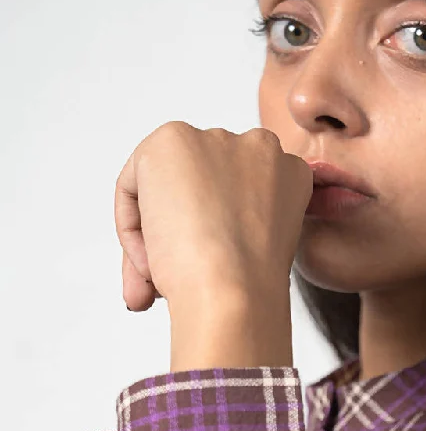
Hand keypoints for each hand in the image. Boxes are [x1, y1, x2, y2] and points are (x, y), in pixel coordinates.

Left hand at [116, 121, 312, 313]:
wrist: (233, 290)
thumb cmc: (248, 282)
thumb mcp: (258, 244)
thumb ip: (235, 220)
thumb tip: (194, 230)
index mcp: (288, 172)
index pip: (237, 194)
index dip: (216, 233)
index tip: (206, 267)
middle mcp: (257, 147)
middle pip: (200, 186)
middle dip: (179, 230)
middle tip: (170, 277)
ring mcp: (214, 140)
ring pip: (165, 187)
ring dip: (154, 234)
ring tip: (155, 279)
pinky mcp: (170, 141)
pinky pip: (133, 185)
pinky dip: (131, 228)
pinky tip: (151, 259)